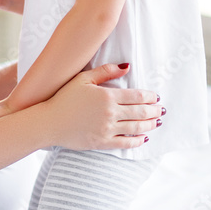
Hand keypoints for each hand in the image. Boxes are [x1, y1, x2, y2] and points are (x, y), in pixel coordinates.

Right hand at [43, 63, 162, 150]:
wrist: (49, 122)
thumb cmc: (64, 98)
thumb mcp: (83, 78)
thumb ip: (106, 71)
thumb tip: (127, 67)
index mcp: (107, 95)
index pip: (136, 96)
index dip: (150, 97)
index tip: (156, 97)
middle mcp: (110, 113)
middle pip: (140, 112)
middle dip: (154, 111)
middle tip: (162, 110)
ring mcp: (107, 129)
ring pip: (136, 128)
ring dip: (150, 125)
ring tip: (157, 122)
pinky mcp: (102, 142)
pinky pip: (125, 143)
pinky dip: (137, 141)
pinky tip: (143, 138)